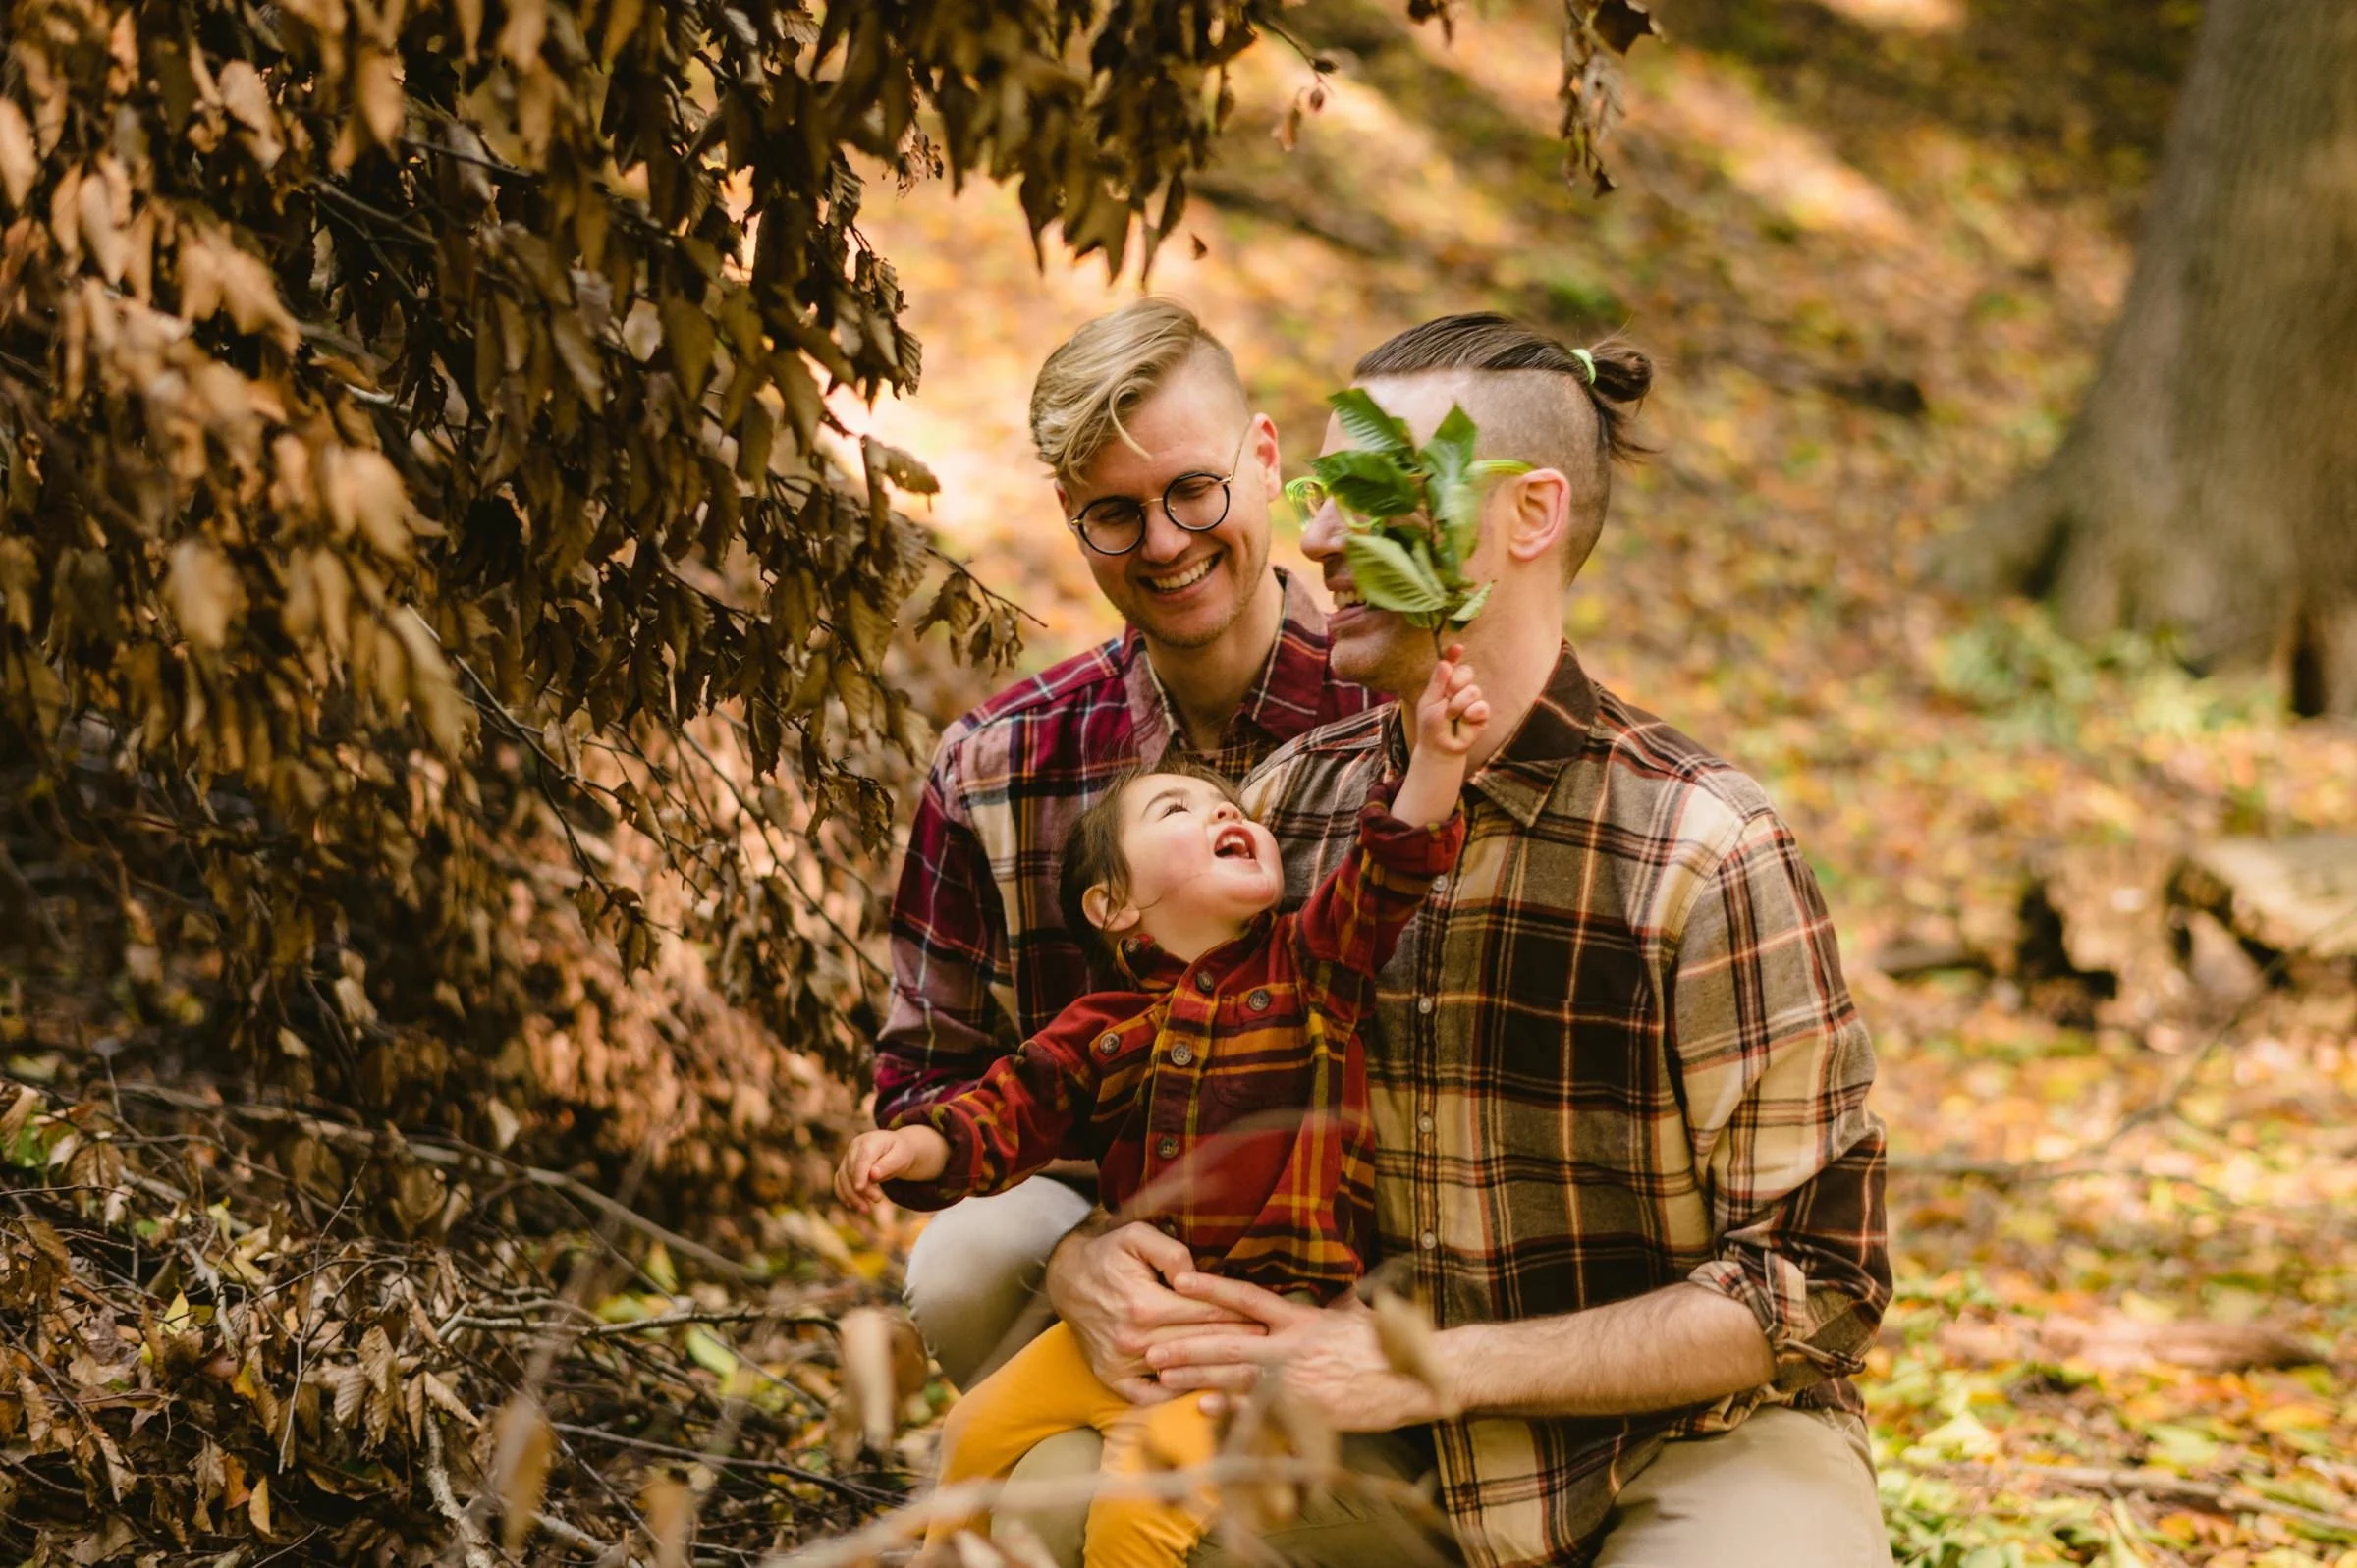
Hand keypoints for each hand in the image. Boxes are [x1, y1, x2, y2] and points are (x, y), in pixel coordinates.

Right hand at [833, 1126, 946, 1210]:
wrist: (896, 1150)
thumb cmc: (900, 1152)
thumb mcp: (901, 1156)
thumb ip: (888, 1164)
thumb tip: (873, 1175)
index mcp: (870, 1140)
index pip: (862, 1158)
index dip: (859, 1173)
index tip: (860, 1188)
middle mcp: (855, 1147)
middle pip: (851, 1169)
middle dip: (861, 1188)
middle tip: (878, 1199)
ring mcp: (848, 1157)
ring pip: (842, 1178)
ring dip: (851, 1196)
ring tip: (866, 1210)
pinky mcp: (845, 1168)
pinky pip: (839, 1182)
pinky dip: (844, 1195)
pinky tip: (852, 1206)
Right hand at [1044, 1222, 1262, 1403]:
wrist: (1066, 1279)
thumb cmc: (1108, 1255)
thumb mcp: (1136, 1236)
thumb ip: (1170, 1251)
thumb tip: (1195, 1275)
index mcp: (1144, 1304)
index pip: (1206, 1314)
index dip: (1240, 1316)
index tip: (1267, 1320)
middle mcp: (1134, 1339)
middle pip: (1201, 1346)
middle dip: (1240, 1345)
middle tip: (1272, 1348)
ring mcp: (1121, 1364)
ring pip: (1182, 1374)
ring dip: (1218, 1374)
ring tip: (1251, 1374)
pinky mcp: (1111, 1378)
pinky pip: (1150, 1398)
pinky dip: (1177, 1397)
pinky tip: (1203, 1390)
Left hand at [1149, 1273, 1449, 1430]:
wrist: (1416, 1380)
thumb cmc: (1387, 1348)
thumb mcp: (1355, 1317)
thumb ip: (1334, 1308)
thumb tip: (1335, 1296)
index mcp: (1301, 1319)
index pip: (1247, 1297)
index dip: (1211, 1288)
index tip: (1179, 1281)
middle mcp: (1293, 1346)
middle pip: (1229, 1340)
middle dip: (1185, 1342)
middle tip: (1147, 1343)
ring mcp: (1297, 1380)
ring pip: (1236, 1376)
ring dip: (1196, 1376)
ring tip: (1160, 1375)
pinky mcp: (1305, 1411)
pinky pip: (1261, 1411)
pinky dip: (1231, 1410)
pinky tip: (1203, 1410)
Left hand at [1414, 643, 1489, 756]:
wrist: (1440, 747)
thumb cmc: (1431, 725)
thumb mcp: (1429, 702)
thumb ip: (1438, 682)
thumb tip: (1445, 662)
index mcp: (1445, 682)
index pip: (1451, 663)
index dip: (1454, 654)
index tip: (1457, 648)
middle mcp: (1460, 688)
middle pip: (1467, 671)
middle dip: (1456, 683)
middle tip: (1447, 697)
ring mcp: (1473, 700)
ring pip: (1474, 690)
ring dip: (1459, 704)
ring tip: (1451, 716)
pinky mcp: (1482, 714)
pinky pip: (1482, 706)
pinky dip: (1471, 713)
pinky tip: (1465, 721)